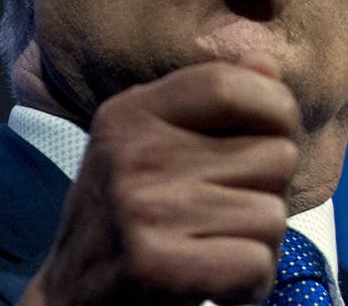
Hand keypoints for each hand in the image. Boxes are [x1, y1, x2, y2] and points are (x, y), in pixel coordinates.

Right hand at [19, 51, 299, 305]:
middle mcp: (133, 153)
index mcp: (131, 113)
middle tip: (220, 217)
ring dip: (257, 245)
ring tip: (212, 251)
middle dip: (265, 192)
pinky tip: (216, 287)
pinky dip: (249, 286)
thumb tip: (267, 66)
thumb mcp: (150, 148)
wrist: (72, 302)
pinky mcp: (157, 266)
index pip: (229, 84)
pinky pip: (256, 264)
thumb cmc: (127, 221)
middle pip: (273, 154)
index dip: (274, 110)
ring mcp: (143, 209)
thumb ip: (209, 104)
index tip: (266, 142)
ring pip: (272, 215)